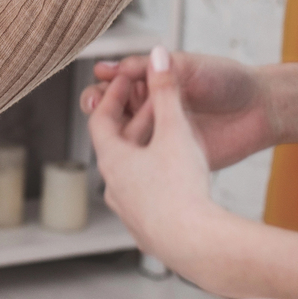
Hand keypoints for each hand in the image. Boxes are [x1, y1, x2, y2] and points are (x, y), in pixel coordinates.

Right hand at [80, 50, 272, 169]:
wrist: (261, 110)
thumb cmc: (227, 80)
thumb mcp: (187, 66)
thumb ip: (151, 69)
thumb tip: (110, 66)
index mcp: (151, 81)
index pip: (116, 82)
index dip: (105, 83)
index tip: (102, 82)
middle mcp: (151, 107)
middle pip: (112, 109)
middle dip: (100, 106)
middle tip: (97, 105)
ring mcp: (160, 134)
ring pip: (125, 136)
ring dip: (115, 133)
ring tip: (114, 129)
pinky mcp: (172, 157)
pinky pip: (147, 159)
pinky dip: (135, 158)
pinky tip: (132, 156)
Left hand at [88, 46, 225, 267]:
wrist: (197, 245)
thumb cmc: (182, 186)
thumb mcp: (175, 129)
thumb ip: (166, 89)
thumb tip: (157, 53)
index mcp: (112, 159)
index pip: (101, 118)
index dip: (115, 94)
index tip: (131, 79)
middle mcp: (113, 186)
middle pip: (117, 144)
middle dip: (137, 119)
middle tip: (157, 102)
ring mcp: (128, 210)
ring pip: (132, 170)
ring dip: (148, 148)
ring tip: (171, 136)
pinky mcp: (147, 229)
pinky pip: (146, 194)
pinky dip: (157, 175)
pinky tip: (178, 175)